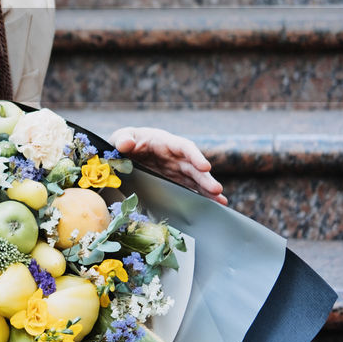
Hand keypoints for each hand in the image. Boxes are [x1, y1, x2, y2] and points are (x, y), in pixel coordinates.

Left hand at [109, 127, 226, 204]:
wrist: (122, 153)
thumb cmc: (124, 141)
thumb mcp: (121, 137)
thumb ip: (123, 139)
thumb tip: (126, 144)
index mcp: (164, 142)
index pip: (184, 147)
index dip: (195, 156)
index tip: (205, 167)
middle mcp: (174, 156)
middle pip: (193, 166)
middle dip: (205, 178)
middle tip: (217, 190)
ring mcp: (175, 169)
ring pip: (195, 179)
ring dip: (207, 189)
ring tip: (221, 201)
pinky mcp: (174, 181)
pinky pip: (189, 188)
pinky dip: (201, 196)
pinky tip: (214, 205)